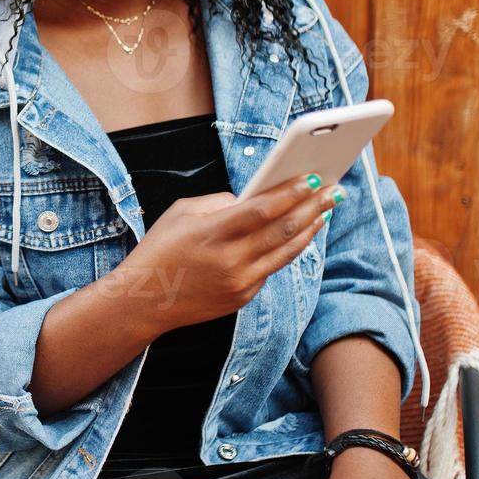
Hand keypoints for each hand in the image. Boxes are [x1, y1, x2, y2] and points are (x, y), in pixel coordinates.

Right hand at [114, 171, 341, 334]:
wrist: (143, 300)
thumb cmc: (159, 250)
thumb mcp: (180, 212)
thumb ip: (218, 202)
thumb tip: (250, 199)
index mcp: (213, 232)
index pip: (262, 209)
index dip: (291, 192)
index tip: (313, 177)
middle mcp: (230, 259)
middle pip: (283, 229)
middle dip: (313, 207)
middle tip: (334, 190)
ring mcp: (240, 281)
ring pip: (286, 251)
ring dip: (310, 229)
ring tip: (326, 211)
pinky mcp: (243, 297)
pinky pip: (272, 268)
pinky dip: (289, 249)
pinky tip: (301, 234)